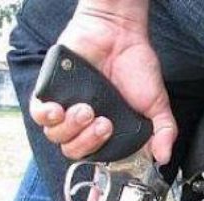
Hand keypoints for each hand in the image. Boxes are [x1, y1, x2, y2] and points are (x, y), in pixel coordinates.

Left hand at [30, 0, 176, 164]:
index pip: (98, 157)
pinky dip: (47, 117)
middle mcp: (86, 124)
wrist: (120, 34)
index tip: (108, 163)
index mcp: (108, 132)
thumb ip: (164, 132)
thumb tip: (164, 156)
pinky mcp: (51, 92)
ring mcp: (68, 109)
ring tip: (87, 109)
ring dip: (72, 128)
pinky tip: (59, 110)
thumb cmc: (137, 67)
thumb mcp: (158, 105)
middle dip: (88, 142)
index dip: (101, 161)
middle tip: (104, 123)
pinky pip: (39, 115)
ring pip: (56, 136)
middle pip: (74, 151)